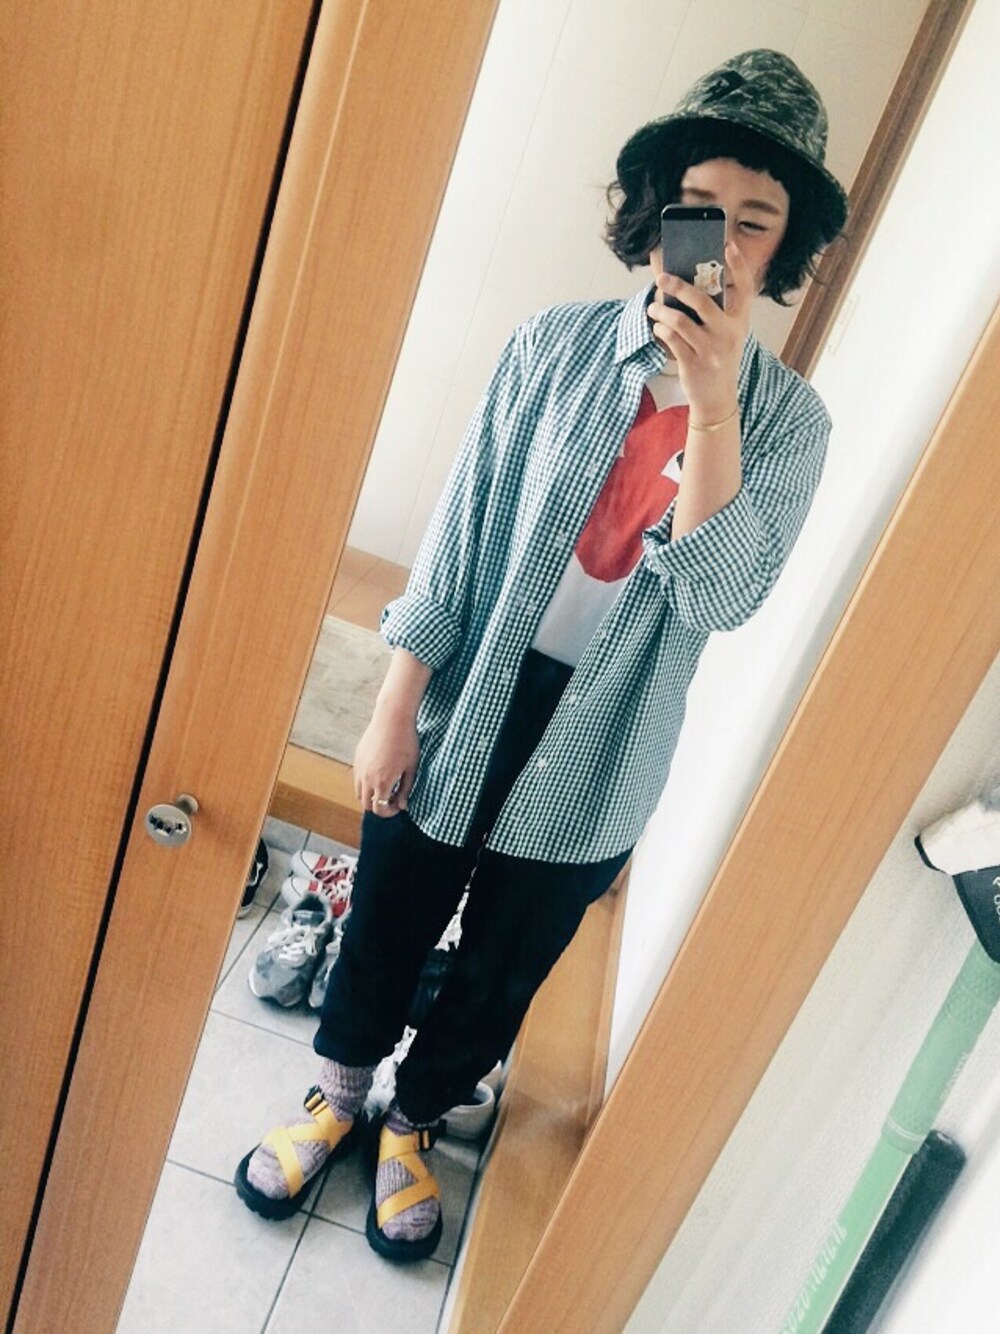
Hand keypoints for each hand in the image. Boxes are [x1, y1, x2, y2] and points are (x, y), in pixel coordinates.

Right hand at [353, 703, 419, 817]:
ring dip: (370, 796)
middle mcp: (367, 779)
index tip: (399, 805)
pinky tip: (379, 773)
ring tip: (385, 787)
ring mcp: (359, 769)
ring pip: (359, 793)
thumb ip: (405, 790)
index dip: (390, 812)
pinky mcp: (357, 759)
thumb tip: (402, 806)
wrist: (392, 718)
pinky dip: (365, 784)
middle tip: (393, 797)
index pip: (380, 810)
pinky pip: (357, 779)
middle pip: (367, 805)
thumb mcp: (411, 768)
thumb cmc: (406, 742)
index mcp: (382, 783)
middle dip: (379, 806)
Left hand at [646, 241, 753, 421]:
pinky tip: (657, 327)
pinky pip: (671, 340)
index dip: (739, 265)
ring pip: (680, 321)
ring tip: (653, 308)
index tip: (728, 245)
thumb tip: (685, 281)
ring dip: (661, 311)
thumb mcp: (724, 333)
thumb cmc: (718, 357)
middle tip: (661, 278)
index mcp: (740, 321)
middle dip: (678, 286)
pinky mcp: (694, 364)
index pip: (746, 288)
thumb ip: (713, 310)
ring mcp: (711, 350)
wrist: (717, 399)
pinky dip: (660, 330)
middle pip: (702, 302)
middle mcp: (729, 334)